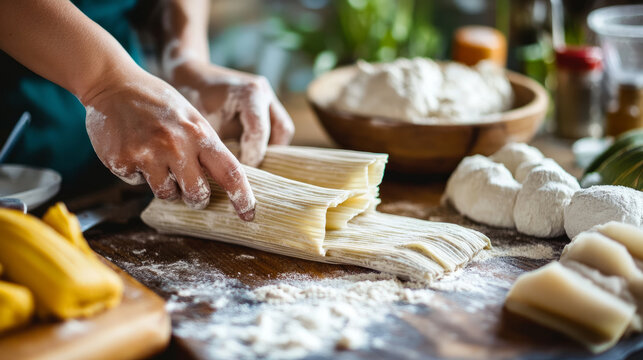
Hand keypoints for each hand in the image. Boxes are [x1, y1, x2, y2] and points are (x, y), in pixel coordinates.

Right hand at [83, 69, 255, 219]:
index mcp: (199, 133)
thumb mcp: (191, 117)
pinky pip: (138, 183)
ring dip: (166, 186)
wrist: (112, 83)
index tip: (248, 215)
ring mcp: (147, 155)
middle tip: (193, 191)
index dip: (242, 198)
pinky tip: (135, 150)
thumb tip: (224, 182)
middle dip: (197, 198)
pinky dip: (139, 173)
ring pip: (167, 194)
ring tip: (158, 160)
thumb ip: (206, 147)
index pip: (230, 172)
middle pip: (198, 195)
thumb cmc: (158, 102)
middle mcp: (176, 145)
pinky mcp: (121, 161)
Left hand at [168, 60, 294, 165]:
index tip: (240, 174)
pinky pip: (275, 127)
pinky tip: (248, 152)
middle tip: (251, 170)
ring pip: (283, 129)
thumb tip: (229, 175)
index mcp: (250, 93)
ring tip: (251, 162)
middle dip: (269, 153)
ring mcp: (268, 96)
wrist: (191, 76)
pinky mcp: (267, 103)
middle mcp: (264, 92)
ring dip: (270, 148)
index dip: (252, 156)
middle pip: (282, 130)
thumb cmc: (193, 99)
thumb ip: (219, 147)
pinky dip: (266, 141)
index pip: (259, 131)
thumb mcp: (203, 125)